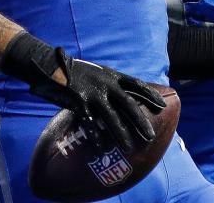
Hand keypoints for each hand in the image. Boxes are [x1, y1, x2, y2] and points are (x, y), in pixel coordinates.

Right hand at [33, 49, 164, 152]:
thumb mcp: (96, 72)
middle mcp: (105, 84)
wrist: (50, 64)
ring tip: (129, 148)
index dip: (150, 95)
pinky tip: (101, 148)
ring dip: (121, 134)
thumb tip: (123, 98)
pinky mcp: (78, 101)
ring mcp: (92, 93)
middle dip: (140, 121)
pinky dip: (95, 136)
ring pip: (111, 117)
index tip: (163, 105)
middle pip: (128, 104)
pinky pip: (89, 123)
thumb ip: (109, 83)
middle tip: (151, 136)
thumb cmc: (74, 70)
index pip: (136, 84)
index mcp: (111, 75)